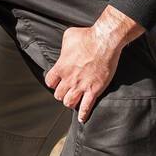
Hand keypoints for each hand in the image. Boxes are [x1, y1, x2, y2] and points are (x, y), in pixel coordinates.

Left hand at [44, 8, 142, 122]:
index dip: (53, 83)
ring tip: (73, 101)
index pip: (49, 82)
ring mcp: (81, 86)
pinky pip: (86, 107)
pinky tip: (82, 118)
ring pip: (69, 103)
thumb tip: (65, 49)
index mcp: (61, 67)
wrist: (105, 41)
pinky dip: (83, 114)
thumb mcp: (69, 36)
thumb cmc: (87, 36)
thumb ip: (63, 46)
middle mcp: (69, 79)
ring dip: (70, 102)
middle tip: (67, 91)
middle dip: (62, 93)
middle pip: (58, 95)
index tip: (57, 82)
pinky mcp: (94, 90)